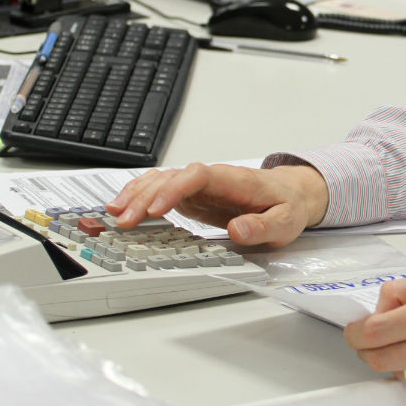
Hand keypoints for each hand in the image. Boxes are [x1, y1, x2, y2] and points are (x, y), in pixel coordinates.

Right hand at [106, 163, 328, 246]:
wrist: (290, 194)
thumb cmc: (287, 206)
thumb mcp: (285, 222)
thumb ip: (263, 227)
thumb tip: (238, 230)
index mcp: (235, 180)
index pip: (199, 175)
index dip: (175, 189)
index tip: (158, 209)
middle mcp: (213, 178)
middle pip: (174, 177)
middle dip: (147, 197)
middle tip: (125, 221)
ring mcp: (200, 186)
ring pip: (163, 180)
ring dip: (137, 194)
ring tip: (114, 214)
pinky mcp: (192, 195)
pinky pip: (161, 190)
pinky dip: (140, 195)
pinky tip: (123, 207)